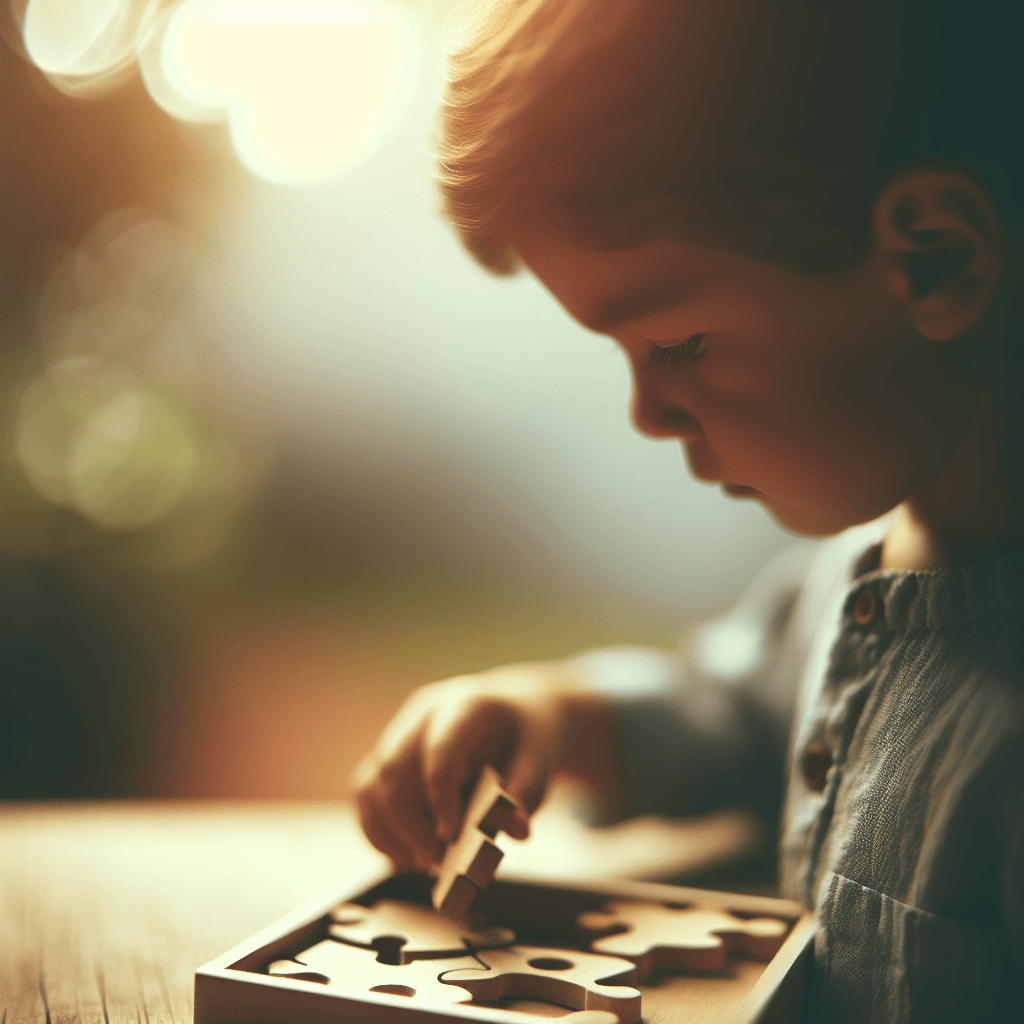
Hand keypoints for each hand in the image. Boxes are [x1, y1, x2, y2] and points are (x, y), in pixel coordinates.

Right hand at [349, 660, 595, 872]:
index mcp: (464, 706)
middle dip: (410, 825)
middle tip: (437, 862)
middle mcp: (423, 716)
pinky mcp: (385, 758)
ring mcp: (399, 735)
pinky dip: (379, 832)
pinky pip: (365, 797)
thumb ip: (529, 790)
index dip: (440, 795)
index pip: (440, 748)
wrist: (511, 713)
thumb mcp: (541, 755)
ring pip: (370, 785)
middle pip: (394, 769)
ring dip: (389, 833)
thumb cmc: (525, 733)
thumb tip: (515, 829)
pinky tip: (407, 856)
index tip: (451, 836)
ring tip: (422, 863)